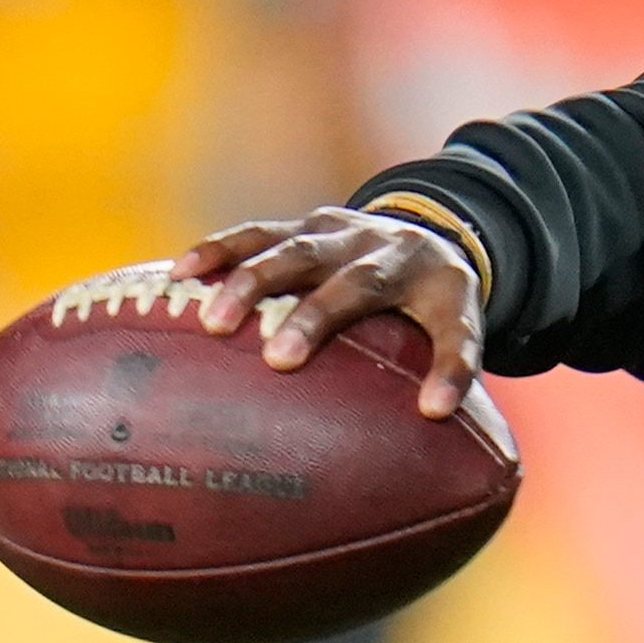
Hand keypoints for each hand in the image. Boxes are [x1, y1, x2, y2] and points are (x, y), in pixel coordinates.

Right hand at [173, 206, 485, 417]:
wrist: (424, 234)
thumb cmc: (433, 305)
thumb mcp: (461, 330)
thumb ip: (455, 370)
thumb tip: (435, 417)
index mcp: (441, 284)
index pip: (451, 329)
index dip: (449, 368)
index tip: (433, 409)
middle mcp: (388, 250)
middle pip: (352, 281)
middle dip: (314, 317)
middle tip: (277, 360)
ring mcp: (342, 232)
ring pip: (295, 249)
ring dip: (252, 283)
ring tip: (213, 322)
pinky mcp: (303, 225)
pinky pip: (257, 234)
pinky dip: (220, 252)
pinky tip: (182, 273)